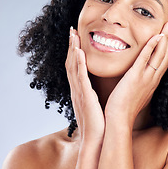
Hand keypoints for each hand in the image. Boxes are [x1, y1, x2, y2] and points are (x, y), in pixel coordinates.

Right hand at [65, 27, 104, 142]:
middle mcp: (76, 88)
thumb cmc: (96, 122)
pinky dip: (79, 63)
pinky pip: (80, 77)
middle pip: (71, 62)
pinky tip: (80, 52)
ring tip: (74, 34)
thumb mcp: (92, 104)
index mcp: (79, 90)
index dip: (74, 51)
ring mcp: (79, 91)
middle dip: (71, 45)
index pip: (74, 66)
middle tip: (72, 30)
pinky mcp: (85, 96)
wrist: (95, 138)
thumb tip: (94, 88)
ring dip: (73, 49)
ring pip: (73, 66)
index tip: (75, 38)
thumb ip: (91, 94)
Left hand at [105, 17, 167, 126]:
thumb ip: (141, 81)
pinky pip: (145, 59)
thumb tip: (140, 74)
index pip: (166, 58)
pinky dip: (152, 47)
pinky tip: (157, 35)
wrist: (119, 118)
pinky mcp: (135, 77)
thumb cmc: (125, 106)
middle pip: (167, 53)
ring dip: (166, 37)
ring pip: (161, 54)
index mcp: (153, 80)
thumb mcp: (137, 91)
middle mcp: (153, 77)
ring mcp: (146, 77)